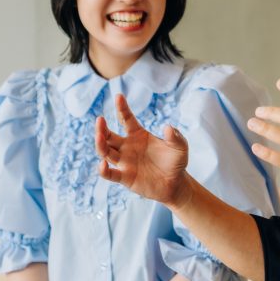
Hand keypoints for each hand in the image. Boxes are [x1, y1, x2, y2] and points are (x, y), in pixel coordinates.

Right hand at [96, 94, 192, 208]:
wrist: (175, 183)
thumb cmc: (175, 162)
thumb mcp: (180, 147)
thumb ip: (176, 137)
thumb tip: (168, 128)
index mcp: (138, 135)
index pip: (126, 119)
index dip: (122, 108)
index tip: (119, 96)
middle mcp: (127, 147)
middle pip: (109, 135)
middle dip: (102, 128)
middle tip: (100, 120)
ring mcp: (125, 162)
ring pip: (106, 151)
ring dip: (100, 144)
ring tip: (99, 137)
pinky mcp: (125, 177)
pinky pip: (110, 174)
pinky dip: (103, 170)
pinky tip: (103, 165)